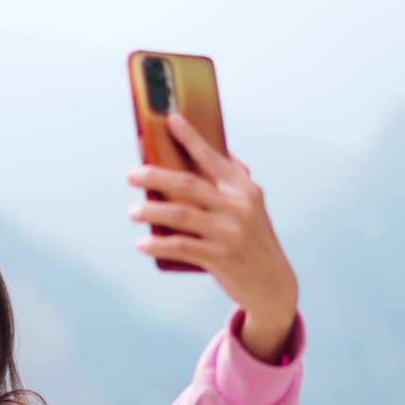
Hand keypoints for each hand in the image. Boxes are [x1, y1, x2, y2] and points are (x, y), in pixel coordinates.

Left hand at [127, 112, 298, 360]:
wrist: (273, 284)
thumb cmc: (251, 240)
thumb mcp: (249, 207)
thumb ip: (230, 183)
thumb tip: (204, 153)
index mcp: (244, 188)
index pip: (212, 157)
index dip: (190, 136)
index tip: (170, 120)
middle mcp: (239, 206)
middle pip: (187, 184)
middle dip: (155, 175)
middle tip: (131, 174)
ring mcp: (230, 232)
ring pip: (180, 215)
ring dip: (151, 211)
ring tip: (132, 211)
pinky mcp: (220, 257)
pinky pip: (181, 246)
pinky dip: (159, 244)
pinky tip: (142, 243)